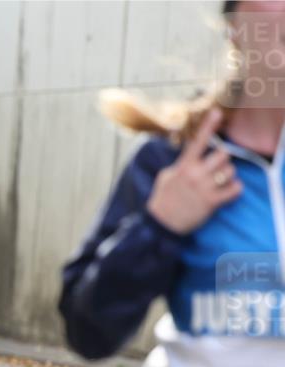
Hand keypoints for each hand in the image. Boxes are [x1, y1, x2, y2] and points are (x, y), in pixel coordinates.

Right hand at [146, 109, 242, 234]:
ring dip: (229, 175)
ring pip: (231, 171)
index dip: (208, 125)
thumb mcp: (166, 177)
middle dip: (223, 160)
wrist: (161, 224)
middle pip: (223, 155)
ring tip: (220, 182)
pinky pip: (235, 189)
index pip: (198, 141)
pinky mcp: (212, 202)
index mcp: (183, 166)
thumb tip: (190, 156)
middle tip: (217, 168)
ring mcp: (204, 188)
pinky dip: (235, 190)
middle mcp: (195, 174)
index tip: (216, 112)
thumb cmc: (163, 200)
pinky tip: (228, 192)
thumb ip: (180, 165)